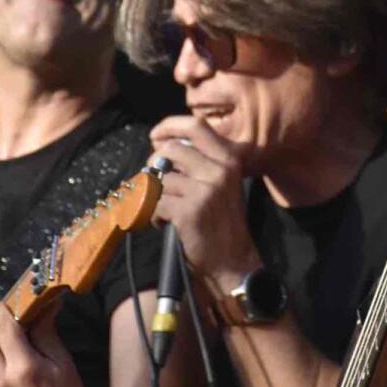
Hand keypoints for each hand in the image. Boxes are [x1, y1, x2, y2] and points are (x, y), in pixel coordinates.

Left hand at [150, 115, 261, 287]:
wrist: (232, 261)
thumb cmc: (221, 221)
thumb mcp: (221, 184)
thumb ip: (200, 162)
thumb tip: (162, 144)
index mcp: (229, 159)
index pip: (196, 126)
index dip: (170, 126)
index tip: (155, 135)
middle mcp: (221, 169)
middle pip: (171, 149)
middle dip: (155, 164)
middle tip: (156, 182)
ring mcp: (206, 189)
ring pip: (161, 177)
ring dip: (155, 195)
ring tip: (166, 210)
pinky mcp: (190, 209)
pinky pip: (156, 201)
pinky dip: (153, 214)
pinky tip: (165, 223)